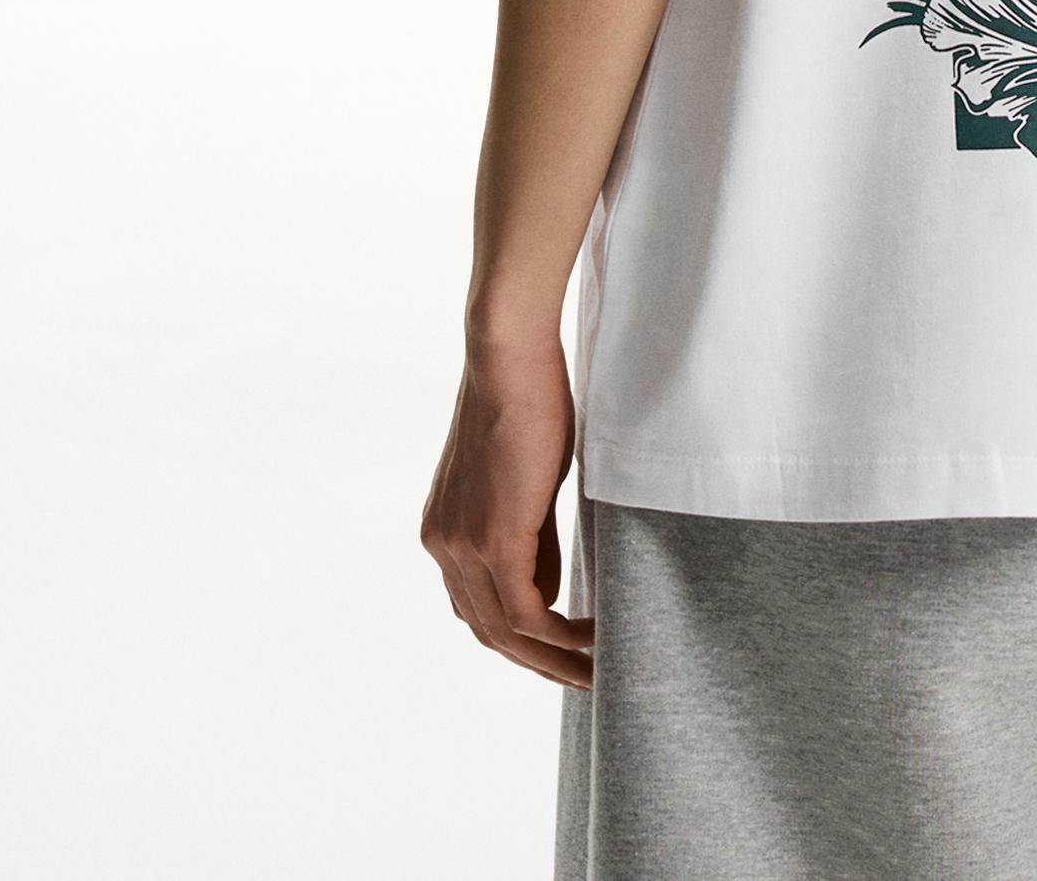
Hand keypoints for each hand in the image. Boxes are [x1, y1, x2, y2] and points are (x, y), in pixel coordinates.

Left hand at [421, 331, 591, 687]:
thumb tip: (550, 584)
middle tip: (581, 679)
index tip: (559, 650)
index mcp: (443, 530)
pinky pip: (524, 612)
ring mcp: (462, 546)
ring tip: (593, 672)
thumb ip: (531, 535)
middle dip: (535, 663)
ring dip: (551, 660)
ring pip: (504, 632)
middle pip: (486, 630)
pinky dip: (557, 635)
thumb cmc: (528, 398)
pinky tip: (590, 640)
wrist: (509, 357)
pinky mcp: (493, 540)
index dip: (517, 637)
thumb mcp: (528, 480)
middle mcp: (442, 545)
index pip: (477, 605)